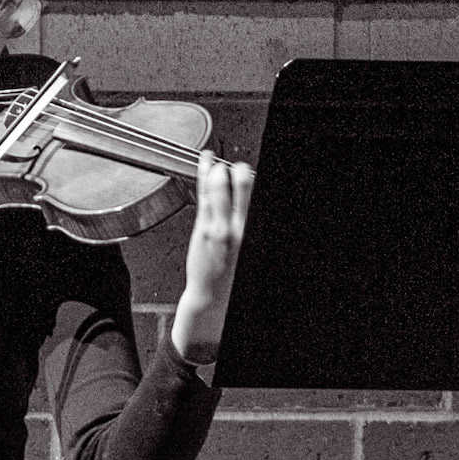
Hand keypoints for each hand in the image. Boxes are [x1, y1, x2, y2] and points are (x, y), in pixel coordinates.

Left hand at [170, 150, 254, 366]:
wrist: (212, 296)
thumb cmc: (230, 274)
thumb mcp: (246, 247)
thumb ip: (246, 225)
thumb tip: (247, 205)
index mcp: (252, 231)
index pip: (255, 196)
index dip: (252, 181)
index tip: (249, 174)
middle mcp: (240, 228)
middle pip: (243, 187)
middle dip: (239, 171)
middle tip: (237, 167)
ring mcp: (220, 227)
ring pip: (219, 188)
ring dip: (217, 171)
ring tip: (214, 163)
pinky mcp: (203, 228)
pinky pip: (204, 196)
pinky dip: (204, 176)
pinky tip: (205, 165)